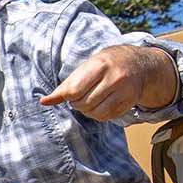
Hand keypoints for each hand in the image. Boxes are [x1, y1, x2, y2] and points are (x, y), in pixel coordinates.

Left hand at [40, 44, 174, 120]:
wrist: (138, 64)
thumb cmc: (105, 65)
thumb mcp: (85, 68)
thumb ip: (65, 86)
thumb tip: (43, 102)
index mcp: (99, 65)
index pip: (74, 91)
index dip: (68, 96)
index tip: (71, 93)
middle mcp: (114, 78)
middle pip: (84, 103)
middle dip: (77, 104)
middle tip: (80, 97)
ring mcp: (124, 91)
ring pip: (95, 113)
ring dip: (87, 111)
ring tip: (89, 101)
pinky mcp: (129, 102)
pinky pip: (107, 117)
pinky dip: (99, 115)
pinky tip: (100, 105)